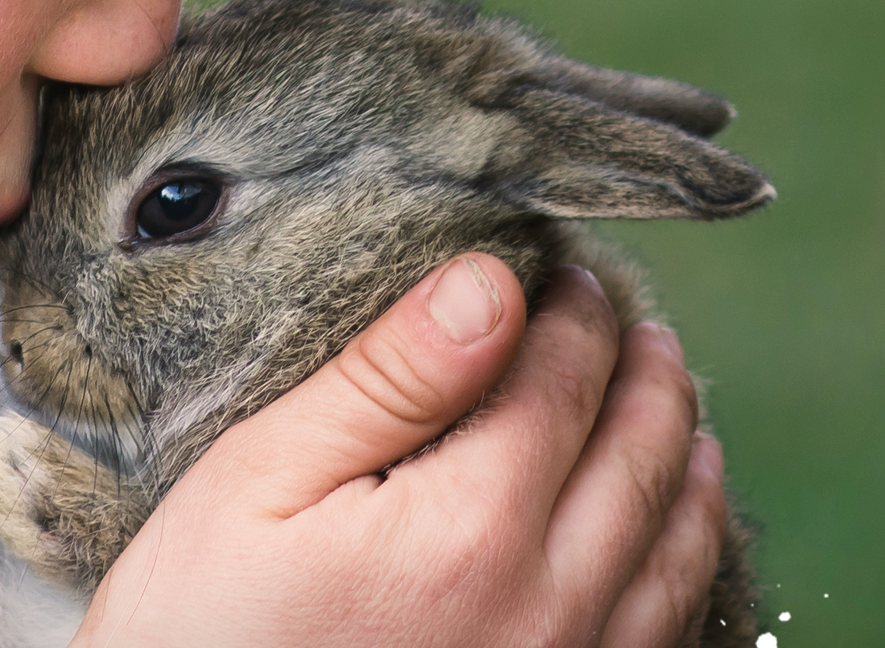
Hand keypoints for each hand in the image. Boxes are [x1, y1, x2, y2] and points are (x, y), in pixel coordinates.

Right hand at [70, 257, 726, 647]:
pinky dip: (687, 564)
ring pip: (674, 553)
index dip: (574, 314)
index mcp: (469, 528)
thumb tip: (489, 287)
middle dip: (645, 376)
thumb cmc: (197, 627)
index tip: (569, 273)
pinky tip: (672, 538)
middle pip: (639, 460)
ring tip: (679, 413)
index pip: (562, 384)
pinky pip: (661, 634)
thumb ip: (388, 382)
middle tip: (636, 323)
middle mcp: (544, 608)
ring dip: (684, 464)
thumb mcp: (260, 482)